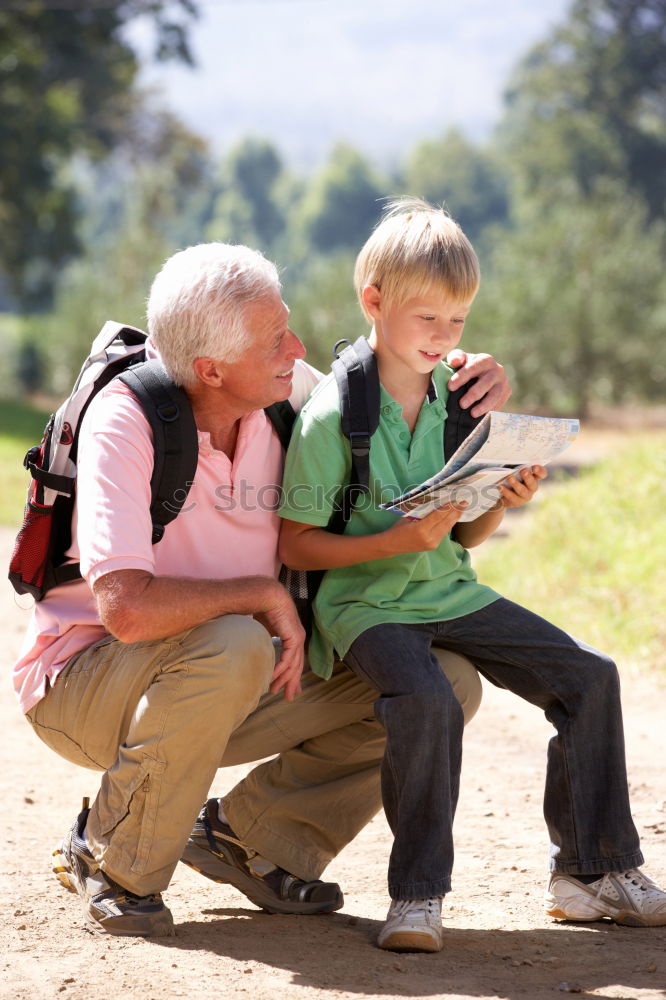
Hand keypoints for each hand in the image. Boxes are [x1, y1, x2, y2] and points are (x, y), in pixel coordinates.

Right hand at [256, 583, 305, 700]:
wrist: (266, 595)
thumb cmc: (262, 608)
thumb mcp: (264, 630)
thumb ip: (265, 642)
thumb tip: (257, 652)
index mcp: (292, 636)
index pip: (294, 660)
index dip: (291, 674)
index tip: (286, 687)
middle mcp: (298, 638)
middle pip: (297, 665)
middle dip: (292, 682)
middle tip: (288, 697)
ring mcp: (298, 638)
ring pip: (294, 665)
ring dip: (284, 679)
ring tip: (275, 690)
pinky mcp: (295, 638)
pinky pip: (288, 659)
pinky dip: (280, 670)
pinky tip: (273, 678)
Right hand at [382, 502, 467, 554]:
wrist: (392, 545)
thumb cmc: (398, 528)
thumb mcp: (408, 517)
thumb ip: (423, 512)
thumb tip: (437, 502)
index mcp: (421, 528)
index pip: (438, 515)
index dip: (448, 507)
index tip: (456, 500)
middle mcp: (429, 537)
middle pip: (446, 522)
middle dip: (456, 511)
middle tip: (464, 502)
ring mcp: (432, 543)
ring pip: (447, 528)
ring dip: (454, 518)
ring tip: (462, 508)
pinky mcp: (433, 546)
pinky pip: (443, 533)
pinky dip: (448, 524)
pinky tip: (453, 517)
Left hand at [446, 350, 511, 416]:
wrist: (481, 375)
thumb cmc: (467, 367)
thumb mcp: (460, 359)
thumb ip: (456, 357)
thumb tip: (455, 361)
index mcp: (485, 360)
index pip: (473, 367)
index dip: (461, 377)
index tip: (450, 387)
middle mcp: (497, 370)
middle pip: (486, 383)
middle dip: (473, 394)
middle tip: (462, 404)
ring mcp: (503, 382)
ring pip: (495, 395)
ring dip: (484, 405)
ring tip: (472, 414)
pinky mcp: (506, 392)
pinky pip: (499, 403)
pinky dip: (490, 410)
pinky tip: (480, 416)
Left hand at [496, 465, 547, 508]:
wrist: (501, 493)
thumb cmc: (510, 476)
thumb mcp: (514, 470)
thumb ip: (517, 466)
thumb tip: (512, 460)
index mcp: (534, 477)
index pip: (542, 474)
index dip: (540, 471)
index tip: (534, 467)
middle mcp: (532, 488)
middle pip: (532, 483)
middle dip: (528, 477)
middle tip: (523, 471)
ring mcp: (525, 496)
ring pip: (522, 491)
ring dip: (516, 484)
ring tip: (510, 478)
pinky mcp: (516, 502)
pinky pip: (512, 497)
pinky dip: (506, 491)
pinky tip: (500, 487)